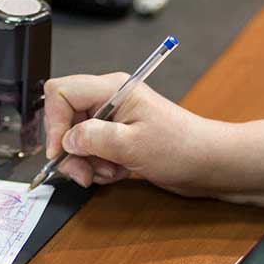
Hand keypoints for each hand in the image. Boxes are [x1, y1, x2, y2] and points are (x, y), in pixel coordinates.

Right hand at [44, 73, 208, 193]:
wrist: (209, 164)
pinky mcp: (116, 139)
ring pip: (75, 141)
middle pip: (64, 119)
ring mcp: (112, 121)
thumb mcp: (133, 145)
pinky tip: (117, 173)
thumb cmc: (182, 147)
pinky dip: (98, 168)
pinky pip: (91, 153)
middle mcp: (108, 101)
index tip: (59, 151)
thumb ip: (94, 139)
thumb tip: (66, 140)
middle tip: (84, 173)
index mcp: (111, 89)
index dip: (54, 123)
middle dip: (70, 150)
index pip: (61, 93)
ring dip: (86, 163)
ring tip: (110, 172)